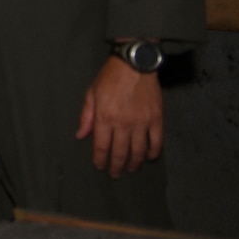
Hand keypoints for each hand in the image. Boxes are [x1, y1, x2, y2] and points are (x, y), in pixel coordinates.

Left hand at [76, 55, 163, 176]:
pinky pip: (156, 141)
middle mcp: (124, 123)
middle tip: (115, 174)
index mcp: (105, 117)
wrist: (134, 65)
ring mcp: (142, 122)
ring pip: (138, 150)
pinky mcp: (157, 119)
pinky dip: (153, 152)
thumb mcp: (91, 94)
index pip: (102, 146)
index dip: (100, 160)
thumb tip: (81, 136)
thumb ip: (87, 117)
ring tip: (131, 169)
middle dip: (117, 166)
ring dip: (134, 163)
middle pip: (120, 152)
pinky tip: (149, 157)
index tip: (100, 167)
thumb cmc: (109, 78)